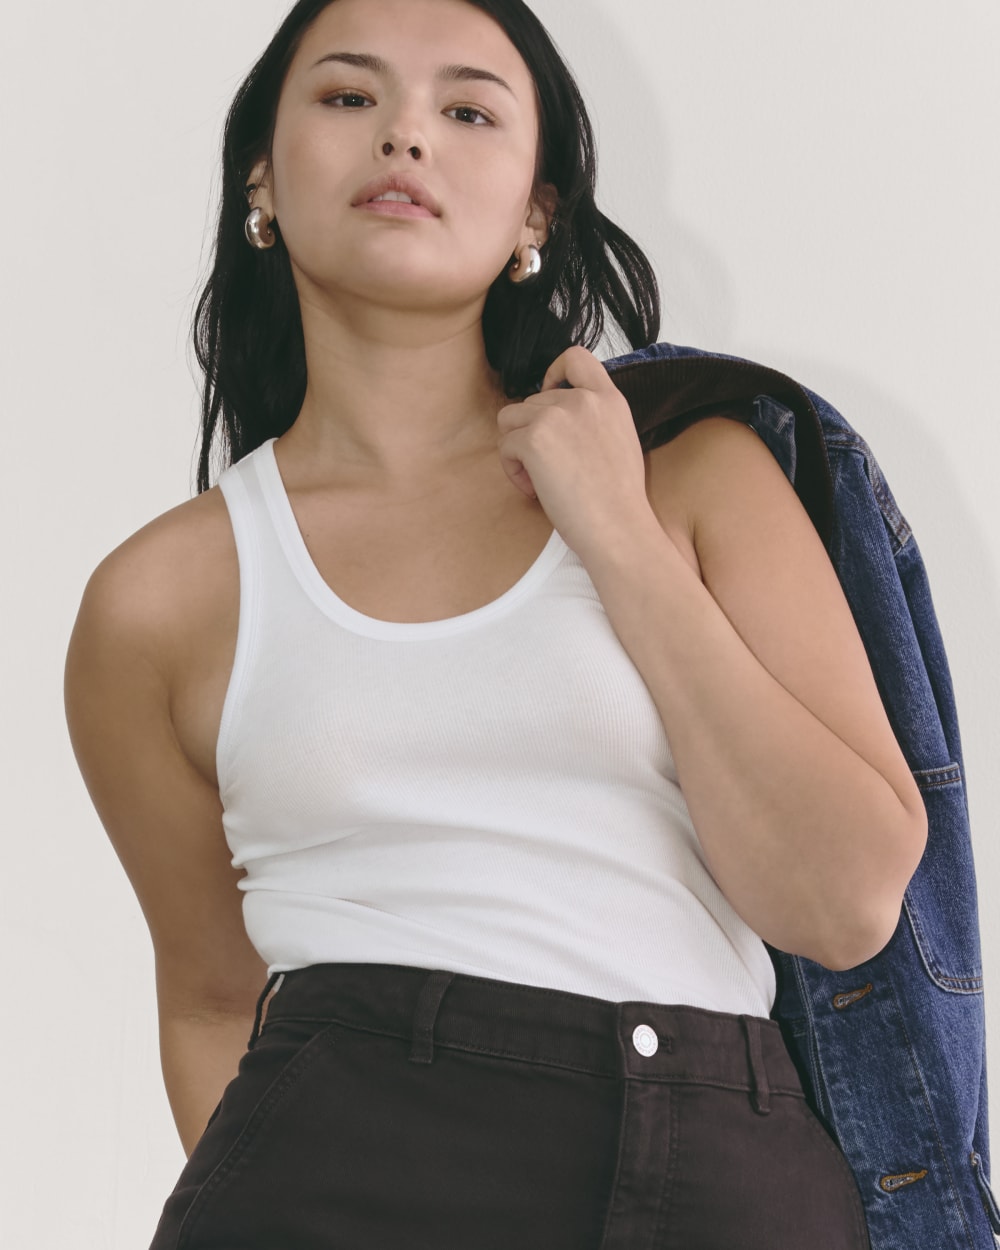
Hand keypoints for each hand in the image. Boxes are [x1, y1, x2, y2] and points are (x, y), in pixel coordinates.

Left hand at [496, 346, 654, 565]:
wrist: (619, 528)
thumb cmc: (618, 500)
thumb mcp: (620, 441)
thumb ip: (594, 420)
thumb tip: (558, 422)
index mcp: (609, 399)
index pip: (576, 357)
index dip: (553, 372)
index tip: (548, 395)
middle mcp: (582, 400)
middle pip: (531, 400)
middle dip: (532, 434)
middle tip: (549, 472)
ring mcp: (556, 416)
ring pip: (510, 420)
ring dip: (517, 450)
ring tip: (539, 480)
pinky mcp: (534, 439)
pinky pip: (505, 446)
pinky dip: (512, 470)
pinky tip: (535, 490)